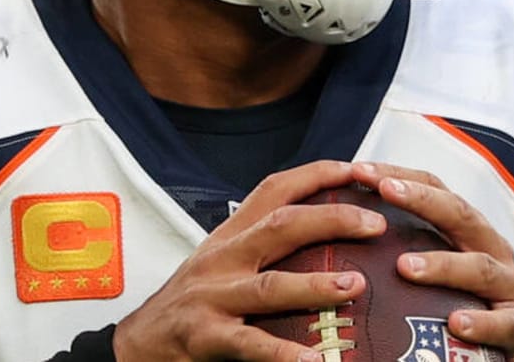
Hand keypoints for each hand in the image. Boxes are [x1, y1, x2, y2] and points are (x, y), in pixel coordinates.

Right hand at [113, 159, 384, 361]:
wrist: (138, 343)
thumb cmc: (190, 304)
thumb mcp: (221, 263)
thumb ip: (262, 248)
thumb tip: (329, 242)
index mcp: (230, 236)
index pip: (274, 190)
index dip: (315, 175)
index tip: (356, 169)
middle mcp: (222, 259)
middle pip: (281, 226)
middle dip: (331, 219)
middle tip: (375, 224)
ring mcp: (213, 296)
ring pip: (269, 285)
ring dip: (314, 284)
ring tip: (355, 286)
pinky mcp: (205, 336)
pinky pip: (251, 344)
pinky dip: (285, 354)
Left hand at [350, 161, 513, 361]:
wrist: (509, 359)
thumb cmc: (460, 309)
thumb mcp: (433, 275)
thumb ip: (399, 253)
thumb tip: (335, 233)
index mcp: (469, 233)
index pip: (436, 191)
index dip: (400, 175)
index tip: (359, 170)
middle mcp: (494, 250)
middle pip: (461, 215)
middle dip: (422, 200)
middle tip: (384, 190)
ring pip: (481, 268)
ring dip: (443, 265)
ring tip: (405, 267)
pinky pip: (506, 323)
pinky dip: (482, 322)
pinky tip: (456, 323)